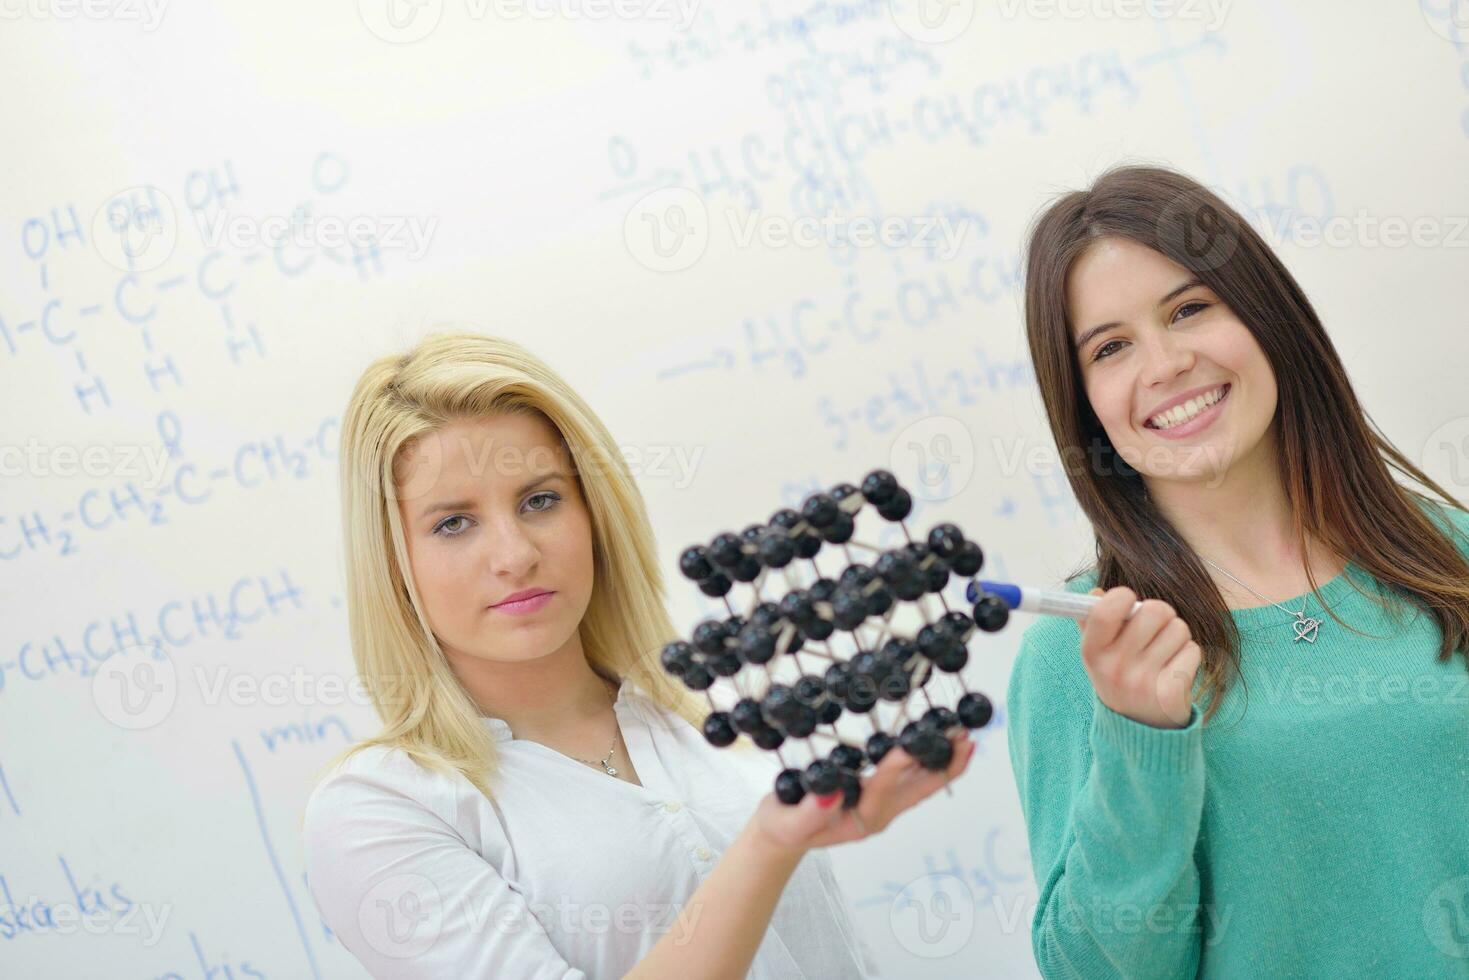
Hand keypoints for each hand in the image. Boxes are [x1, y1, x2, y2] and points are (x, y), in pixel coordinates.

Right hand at [749, 730, 974, 857]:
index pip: (882, 790)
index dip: (896, 768)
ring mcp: (885, 804)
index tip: (909, 747)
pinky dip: (929, 756)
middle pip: (919, 790)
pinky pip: (914, 776)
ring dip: (944, 760)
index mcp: (861, 820)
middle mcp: (881, 812)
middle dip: (943, 765)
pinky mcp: (883, 792)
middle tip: (965, 739)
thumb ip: (810, 811)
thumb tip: (833, 792)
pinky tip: (938, 738)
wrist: (785, 833)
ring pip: (923, 782)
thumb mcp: (790, 823)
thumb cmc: (786, 827)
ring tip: (964, 735)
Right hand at [1081, 587, 1200, 728]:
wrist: (1140, 728)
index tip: (1129, 602)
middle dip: (1162, 613)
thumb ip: (1093, 621)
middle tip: (1156, 626)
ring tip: (1164, 652)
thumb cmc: (1120, 676)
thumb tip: (1097, 592)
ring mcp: (1143, 682)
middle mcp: (1114, 668)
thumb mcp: (1098, 653)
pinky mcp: (1170, 692)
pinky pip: (1192, 650)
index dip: (1123, 597)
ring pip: (1178, 629)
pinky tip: (1174, 668)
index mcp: (1091, 652)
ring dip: (1176, 636)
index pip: (1105, 611)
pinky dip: (1188, 655)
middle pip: (1154, 610)